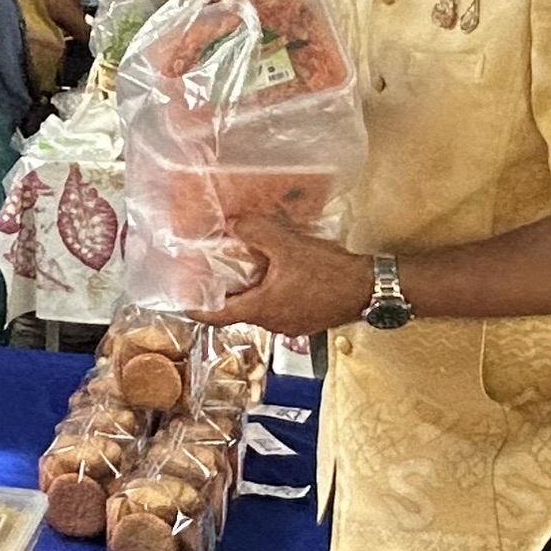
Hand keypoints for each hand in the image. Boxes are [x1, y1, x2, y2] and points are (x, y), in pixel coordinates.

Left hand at [206, 218, 377, 336]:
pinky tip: (276, 275)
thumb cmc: (329, 272)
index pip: (218, 316)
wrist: (368, 288)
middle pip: (238, 312)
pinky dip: (270, 295)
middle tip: (213, 274)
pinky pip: (279, 309)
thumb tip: (234, 225)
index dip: (196, 309)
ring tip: (245, 269)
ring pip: (260, 310)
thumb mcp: (289, 246)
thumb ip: (257, 233)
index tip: (181, 300)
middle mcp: (273, 323)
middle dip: (225, 294)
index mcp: (262, 308)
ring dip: (251, 293)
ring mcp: (290, 326)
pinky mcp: (306, 321)